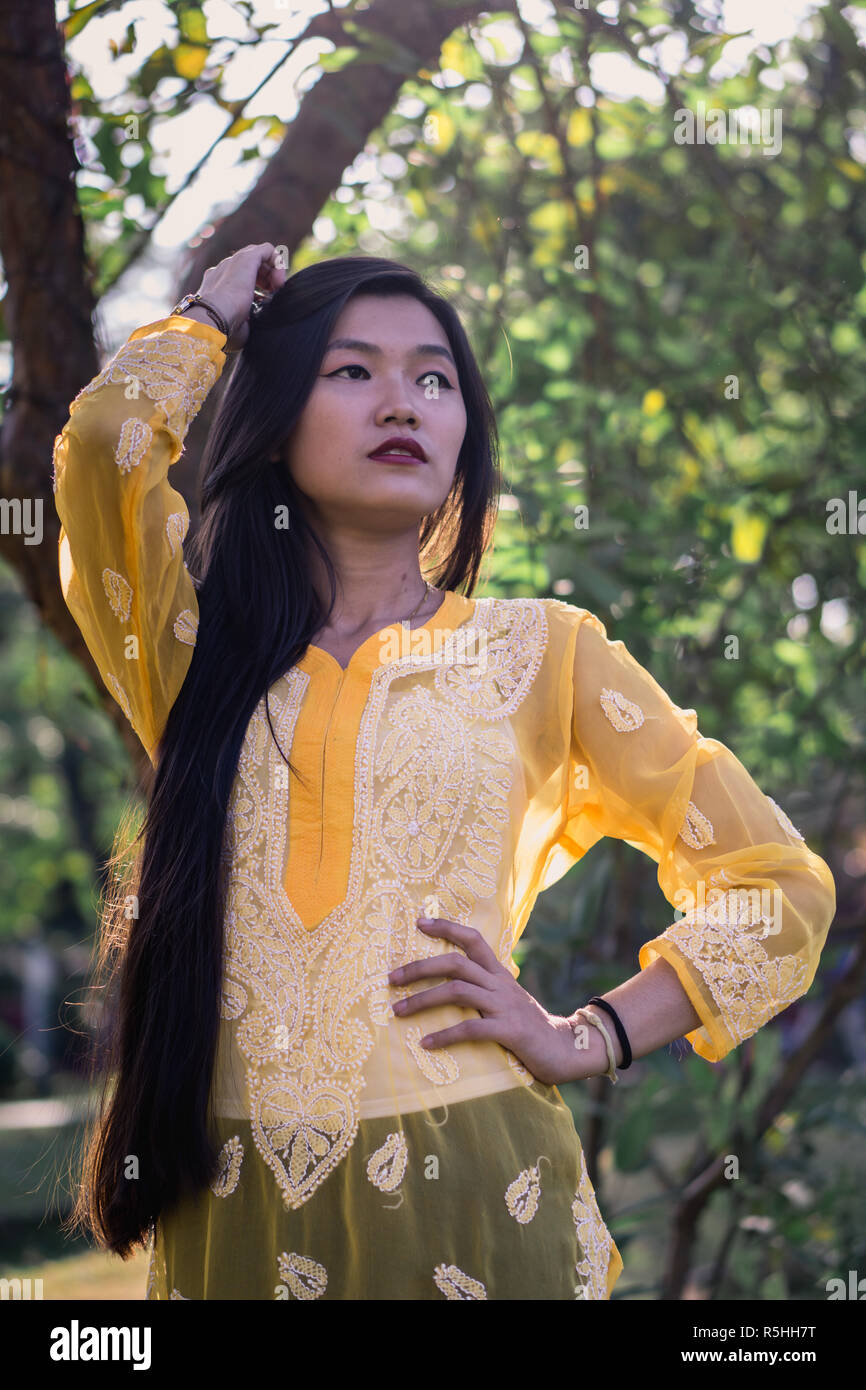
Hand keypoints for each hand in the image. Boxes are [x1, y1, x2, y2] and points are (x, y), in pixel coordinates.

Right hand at [193, 242, 287, 350]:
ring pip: (259, 256)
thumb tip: (259, 328)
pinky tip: (278, 282)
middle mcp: (224, 270)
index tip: (263, 306)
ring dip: (272, 272)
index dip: (257, 291)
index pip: (240, 280)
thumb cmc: (223, 329)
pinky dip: (277, 263)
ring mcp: (234, 262)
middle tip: (272, 297)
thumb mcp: (238, 327)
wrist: (211, 318)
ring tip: (277, 289)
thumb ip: (247, 323)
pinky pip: (268, 250)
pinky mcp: (246, 258)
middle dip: (266, 280)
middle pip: (251, 267)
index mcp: (218, 285)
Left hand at [387, 915, 602, 1085]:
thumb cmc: (529, 1026)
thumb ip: (484, 989)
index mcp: (499, 973)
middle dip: (420, 967)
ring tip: (398, 1011)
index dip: (447, 927)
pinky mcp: (509, 1031)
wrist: (566, 1049)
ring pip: (457, 991)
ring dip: (423, 1000)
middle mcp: (500, 984)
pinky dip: (445, 1035)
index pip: (473, 939)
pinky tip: (426, 1043)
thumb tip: (450, 985)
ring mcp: (505, 1005)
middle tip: (391, 978)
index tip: (419, 921)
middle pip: (456, 963)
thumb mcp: (507, 1000)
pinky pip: (471, 1028)